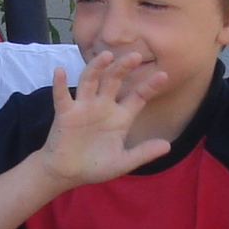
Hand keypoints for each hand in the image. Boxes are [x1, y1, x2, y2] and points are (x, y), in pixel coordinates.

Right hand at [41, 50, 171, 186]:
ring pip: (91, 80)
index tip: (163, 75)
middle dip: (124, 67)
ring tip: (106, 55)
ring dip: (97, 67)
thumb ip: (143, 153)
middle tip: (136, 56)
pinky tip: (60, 71)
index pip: (137, 96)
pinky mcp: (66, 113)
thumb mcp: (123, 162)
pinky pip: (62, 96)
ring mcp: (84, 107)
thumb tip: (168, 147)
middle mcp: (103, 106)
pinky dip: (60, 84)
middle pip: (114, 80)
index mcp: (120, 116)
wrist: (68, 173)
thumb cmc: (95, 166)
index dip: (149, 86)